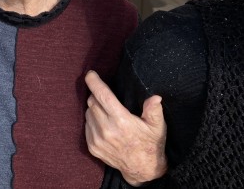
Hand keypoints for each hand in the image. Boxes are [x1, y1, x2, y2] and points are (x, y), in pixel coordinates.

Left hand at [85, 70, 166, 185]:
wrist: (142, 169)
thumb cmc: (150, 144)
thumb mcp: (157, 127)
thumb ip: (154, 111)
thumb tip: (156, 97)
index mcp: (122, 121)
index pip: (103, 95)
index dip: (94, 82)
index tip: (90, 74)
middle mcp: (107, 130)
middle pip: (92, 102)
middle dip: (97, 96)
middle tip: (107, 99)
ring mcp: (98, 139)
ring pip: (88, 113)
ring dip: (94, 109)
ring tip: (108, 114)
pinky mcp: (92, 147)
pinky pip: (86, 126)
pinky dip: (92, 121)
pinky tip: (104, 125)